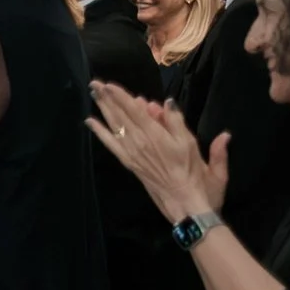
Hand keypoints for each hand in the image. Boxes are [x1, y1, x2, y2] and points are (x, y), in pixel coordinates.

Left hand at [89, 81, 226, 220]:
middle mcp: (142, 143)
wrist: (187, 205)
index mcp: (159, 137)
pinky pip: (111, 145)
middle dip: (108, 99)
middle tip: (94, 84)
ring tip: (93, 94)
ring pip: (115, 127)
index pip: (136, 112)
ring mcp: (133, 153)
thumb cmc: (198, 177)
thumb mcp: (195, 146)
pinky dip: (100, 132)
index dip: (122, 98)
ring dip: (104, 109)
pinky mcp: (130, 163)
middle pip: (122, 116)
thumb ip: (180, 123)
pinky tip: (90, 122)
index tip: (109, 85)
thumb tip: (168, 103)